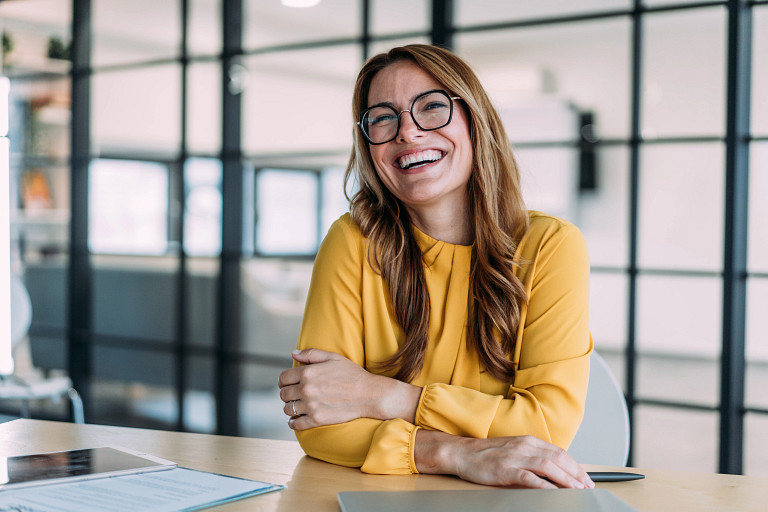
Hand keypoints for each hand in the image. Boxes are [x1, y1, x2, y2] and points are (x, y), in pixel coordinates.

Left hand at [278, 349, 420, 429]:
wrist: (369, 394)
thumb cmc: (352, 374)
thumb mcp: (333, 358)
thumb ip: (311, 354)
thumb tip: (293, 353)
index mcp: (308, 373)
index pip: (283, 378)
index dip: (284, 381)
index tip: (287, 383)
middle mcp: (306, 389)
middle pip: (283, 394)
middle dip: (287, 394)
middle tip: (294, 395)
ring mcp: (311, 406)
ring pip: (288, 409)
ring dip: (290, 408)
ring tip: (297, 406)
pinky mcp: (317, 420)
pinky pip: (296, 424)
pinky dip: (293, 423)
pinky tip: (296, 420)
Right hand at [415, 430, 593, 488]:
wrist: (462, 453)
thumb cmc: (486, 454)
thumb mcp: (513, 450)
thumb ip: (531, 456)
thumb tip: (553, 470)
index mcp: (528, 441)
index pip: (559, 452)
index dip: (575, 466)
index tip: (586, 478)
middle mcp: (524, 446)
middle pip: (558, 458)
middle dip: (576, 474)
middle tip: (588, 487)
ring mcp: (515, 457)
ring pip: (548, 466)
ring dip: (566, 479)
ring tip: (577, 490)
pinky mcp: (506, 469)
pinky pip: (530, 478)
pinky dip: (545, 486)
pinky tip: (554, 493)